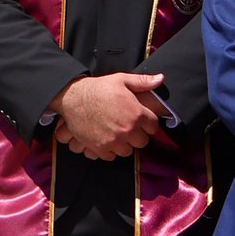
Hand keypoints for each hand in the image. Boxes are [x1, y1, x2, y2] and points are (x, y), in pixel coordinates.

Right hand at [49, 70, 170, 159]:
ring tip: (118, 134)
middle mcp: (128, 130)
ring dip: (125, 144)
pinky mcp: (100, 148)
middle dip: (138, 135)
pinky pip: (112, 156)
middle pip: (142, 142)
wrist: (73, 98)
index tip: (143, 121)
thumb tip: (160, 79)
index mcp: (136, 114)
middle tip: (130, 128)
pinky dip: (110, 150)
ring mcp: (114, 141)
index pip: (153, 127)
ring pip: (128, 151)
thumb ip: (143, 82)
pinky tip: (107, 139)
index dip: (149, 124)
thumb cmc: (99, 88)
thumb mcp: (122, 80)